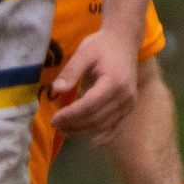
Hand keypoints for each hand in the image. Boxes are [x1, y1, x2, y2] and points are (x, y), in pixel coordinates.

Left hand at [50, 28, 139, 142]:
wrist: (124, 41)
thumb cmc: (101, 45)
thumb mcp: (83, 53)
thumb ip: (70, 71)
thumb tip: (56, 90)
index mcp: (114, 82)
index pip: (88, 106)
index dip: (70, 116)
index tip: (54, 119)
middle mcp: (125, 95)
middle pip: (96, 118)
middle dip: (74, 125)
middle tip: (56, 125)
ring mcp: (129, 101)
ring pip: (104, 124)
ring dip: (84, 131)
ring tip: (65, 131)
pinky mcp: (130, 105)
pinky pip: (118, 125)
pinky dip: (106, 135)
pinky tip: (93, 143)